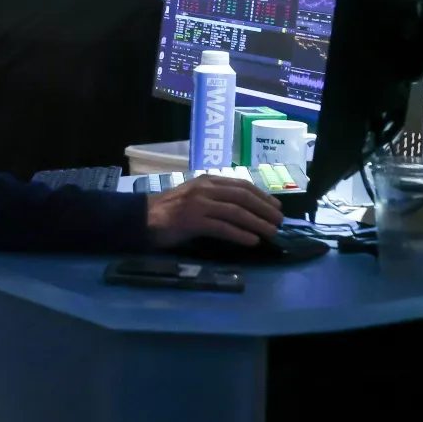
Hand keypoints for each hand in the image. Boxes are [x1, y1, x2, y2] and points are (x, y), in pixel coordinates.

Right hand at [145, 174, 283, 248]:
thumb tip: (244, 210)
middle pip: (242, 197)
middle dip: (264, 208)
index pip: (241, 185)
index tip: (276, 205)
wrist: (142, 218)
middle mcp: (205, 189)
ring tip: (272, 232)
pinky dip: (240, 234)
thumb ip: (215, 198)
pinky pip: (222, 228)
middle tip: (280, 220)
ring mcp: (199, 204)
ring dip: (257, 223)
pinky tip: (252, 241)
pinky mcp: (193, 221)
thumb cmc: (170, 211)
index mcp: (207, 180)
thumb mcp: (195, 197)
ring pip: (236, 212)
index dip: (262, 195)